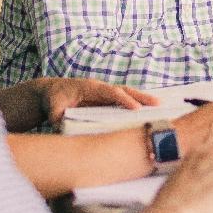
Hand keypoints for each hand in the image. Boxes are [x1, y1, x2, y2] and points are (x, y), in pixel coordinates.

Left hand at [35, 77, 157, 124]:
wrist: (51, 91)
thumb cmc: (54, 98)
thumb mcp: (53, 108)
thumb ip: (58, 116)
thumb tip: (64, 125)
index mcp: (90, 87)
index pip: (110, 92)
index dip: (123, 100)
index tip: (135, 108)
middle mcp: (101, 88)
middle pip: (124, 90)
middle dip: (141, 97)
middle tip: (158, 103)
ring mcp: (104, 93)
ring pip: (127, 94)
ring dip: (142, 100)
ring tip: (160, 106)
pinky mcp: (106, 99)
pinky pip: (123, 101)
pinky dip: (136, 104)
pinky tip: (148, 111)